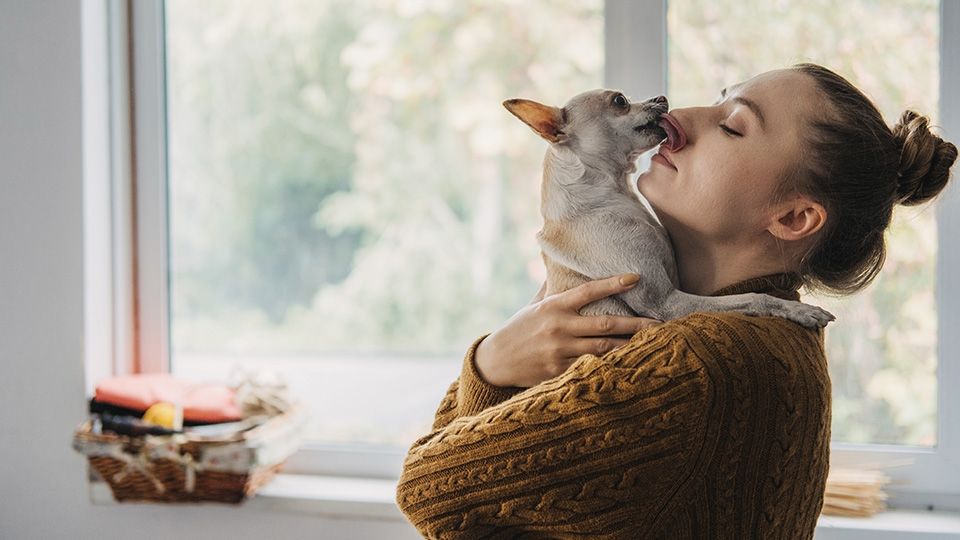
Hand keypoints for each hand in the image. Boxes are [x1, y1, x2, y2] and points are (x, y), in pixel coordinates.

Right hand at [474, 274, 661, 387]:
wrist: (495, 361)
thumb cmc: (518, 329)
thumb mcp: (533, 306)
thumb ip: (551, 288)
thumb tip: (559, 262)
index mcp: (554, 307)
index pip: (588, 291)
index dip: (612, 283)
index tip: (635, 277)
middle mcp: (559, 327)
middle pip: (606, 324)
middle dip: (636, 324)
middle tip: (660, 322)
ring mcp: (560, 351)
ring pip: (603, 348)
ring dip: (629, 346)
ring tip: (653, 344)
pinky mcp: (560, 371)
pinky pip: (591, 367)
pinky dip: (611, 365)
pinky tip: (630, 364)